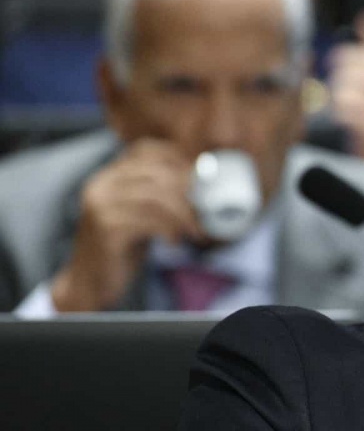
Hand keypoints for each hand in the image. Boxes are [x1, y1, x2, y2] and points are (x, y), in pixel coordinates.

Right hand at [51, 139, 201, 310]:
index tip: (201, 175)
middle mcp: (101, 184)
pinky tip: (176, 241)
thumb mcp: (140, 213)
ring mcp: (100, 205)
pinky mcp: (105, 229)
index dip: (177, 158)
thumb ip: (158, 194)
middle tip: (206, 209)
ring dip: (184, 215)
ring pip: (155, 198)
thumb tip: (201, 179)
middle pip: (156, 173)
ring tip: (196, 230)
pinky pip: (148, 222)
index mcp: (109, 175)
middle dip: (187, 190)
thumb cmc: (123, 246)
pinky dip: (170, 230)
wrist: (91, 281)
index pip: (146, 149)